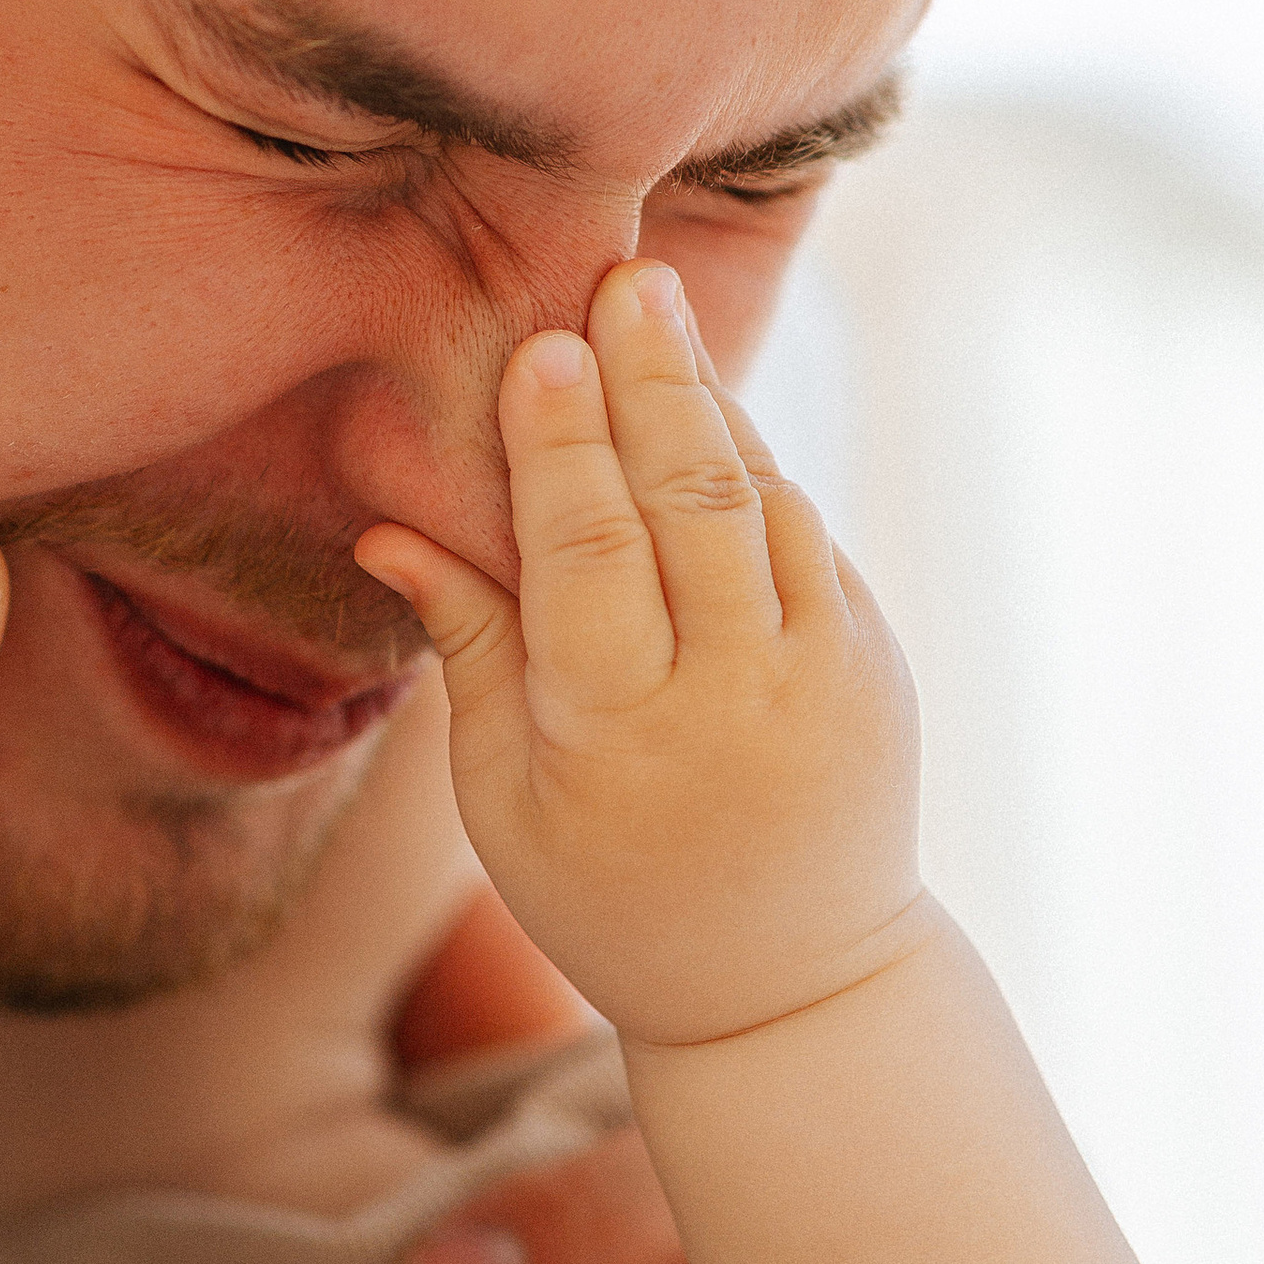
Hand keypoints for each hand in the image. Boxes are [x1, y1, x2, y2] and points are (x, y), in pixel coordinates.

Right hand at [359, 256, 921, 1046]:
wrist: (793, 983)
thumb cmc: (608, 892)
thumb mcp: (505, 800)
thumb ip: (466, 654)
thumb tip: (388, 532)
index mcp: (622, 736)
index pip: (591, 561)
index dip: (564, 448)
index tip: (542, 348)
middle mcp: (736, 697)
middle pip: (691, 504)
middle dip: (653, 382)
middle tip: (624, 279)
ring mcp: (823, 675)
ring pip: (762, 502)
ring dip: (706, 402)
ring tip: (652, 311)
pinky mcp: (875, 662)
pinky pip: (804, 531)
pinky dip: (751, 461)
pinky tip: (698, 402)